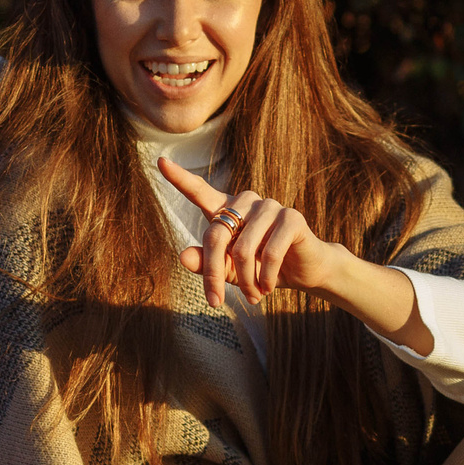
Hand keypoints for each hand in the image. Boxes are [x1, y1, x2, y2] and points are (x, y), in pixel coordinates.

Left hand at [153, 156, 432, 350]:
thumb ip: (206, 263)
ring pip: (243, 248)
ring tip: (252, 296)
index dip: (180, 178)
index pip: (200, 191)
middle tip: (215, 302)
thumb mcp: (230, 271)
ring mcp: (270, 206)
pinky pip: (269, 252)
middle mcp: (247, 202)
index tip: (160, 162)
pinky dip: (266, 276)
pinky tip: (267, 288)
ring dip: (245, 280)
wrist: (303, 273)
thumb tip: (183, 256)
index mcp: (228, 209)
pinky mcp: (292, 218)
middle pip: (216, 235)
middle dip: (213, 274)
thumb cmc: (260, 268)